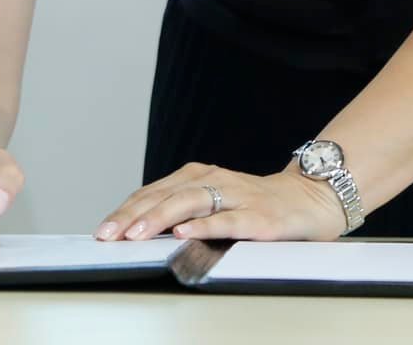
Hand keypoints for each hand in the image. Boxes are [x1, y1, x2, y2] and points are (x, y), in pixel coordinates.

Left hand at [95, 160, 348, 242]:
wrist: (310, 199)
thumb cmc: (254, 204)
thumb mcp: (214, 201)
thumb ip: (182, 211)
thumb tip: (137, 231)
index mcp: (198, 176)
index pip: (152, 192)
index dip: (125, 211)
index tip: (102, 231)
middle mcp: (213, 180)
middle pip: (165, 196)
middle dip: (133, 217)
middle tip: (108, 235)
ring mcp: (236, 196)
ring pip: (190, 203)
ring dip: (159, 218)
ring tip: (136, 234)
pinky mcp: (258, 216)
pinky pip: (227, 220)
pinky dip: (203, 226)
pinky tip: (184, 234)